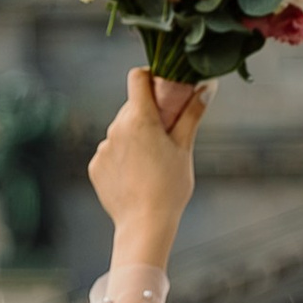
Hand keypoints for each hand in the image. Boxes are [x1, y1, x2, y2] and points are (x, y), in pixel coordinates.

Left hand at [88, 69, 206, 265]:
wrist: (144, 224)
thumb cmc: (170, 186)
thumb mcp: (185, 147)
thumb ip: (192, 114)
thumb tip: (207, 87)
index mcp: (139, 118)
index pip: (137, 77)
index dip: (150, 77)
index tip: (163, 89)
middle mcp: (116, 128)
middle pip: (131, 107)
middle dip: (148, 114)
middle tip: (166, 134)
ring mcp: (103, 148)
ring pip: (121, 131)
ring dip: (134, 138)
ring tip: (151, 163)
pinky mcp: (95, 166)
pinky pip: (111, 152)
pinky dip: (122, 158)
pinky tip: (136, 177)